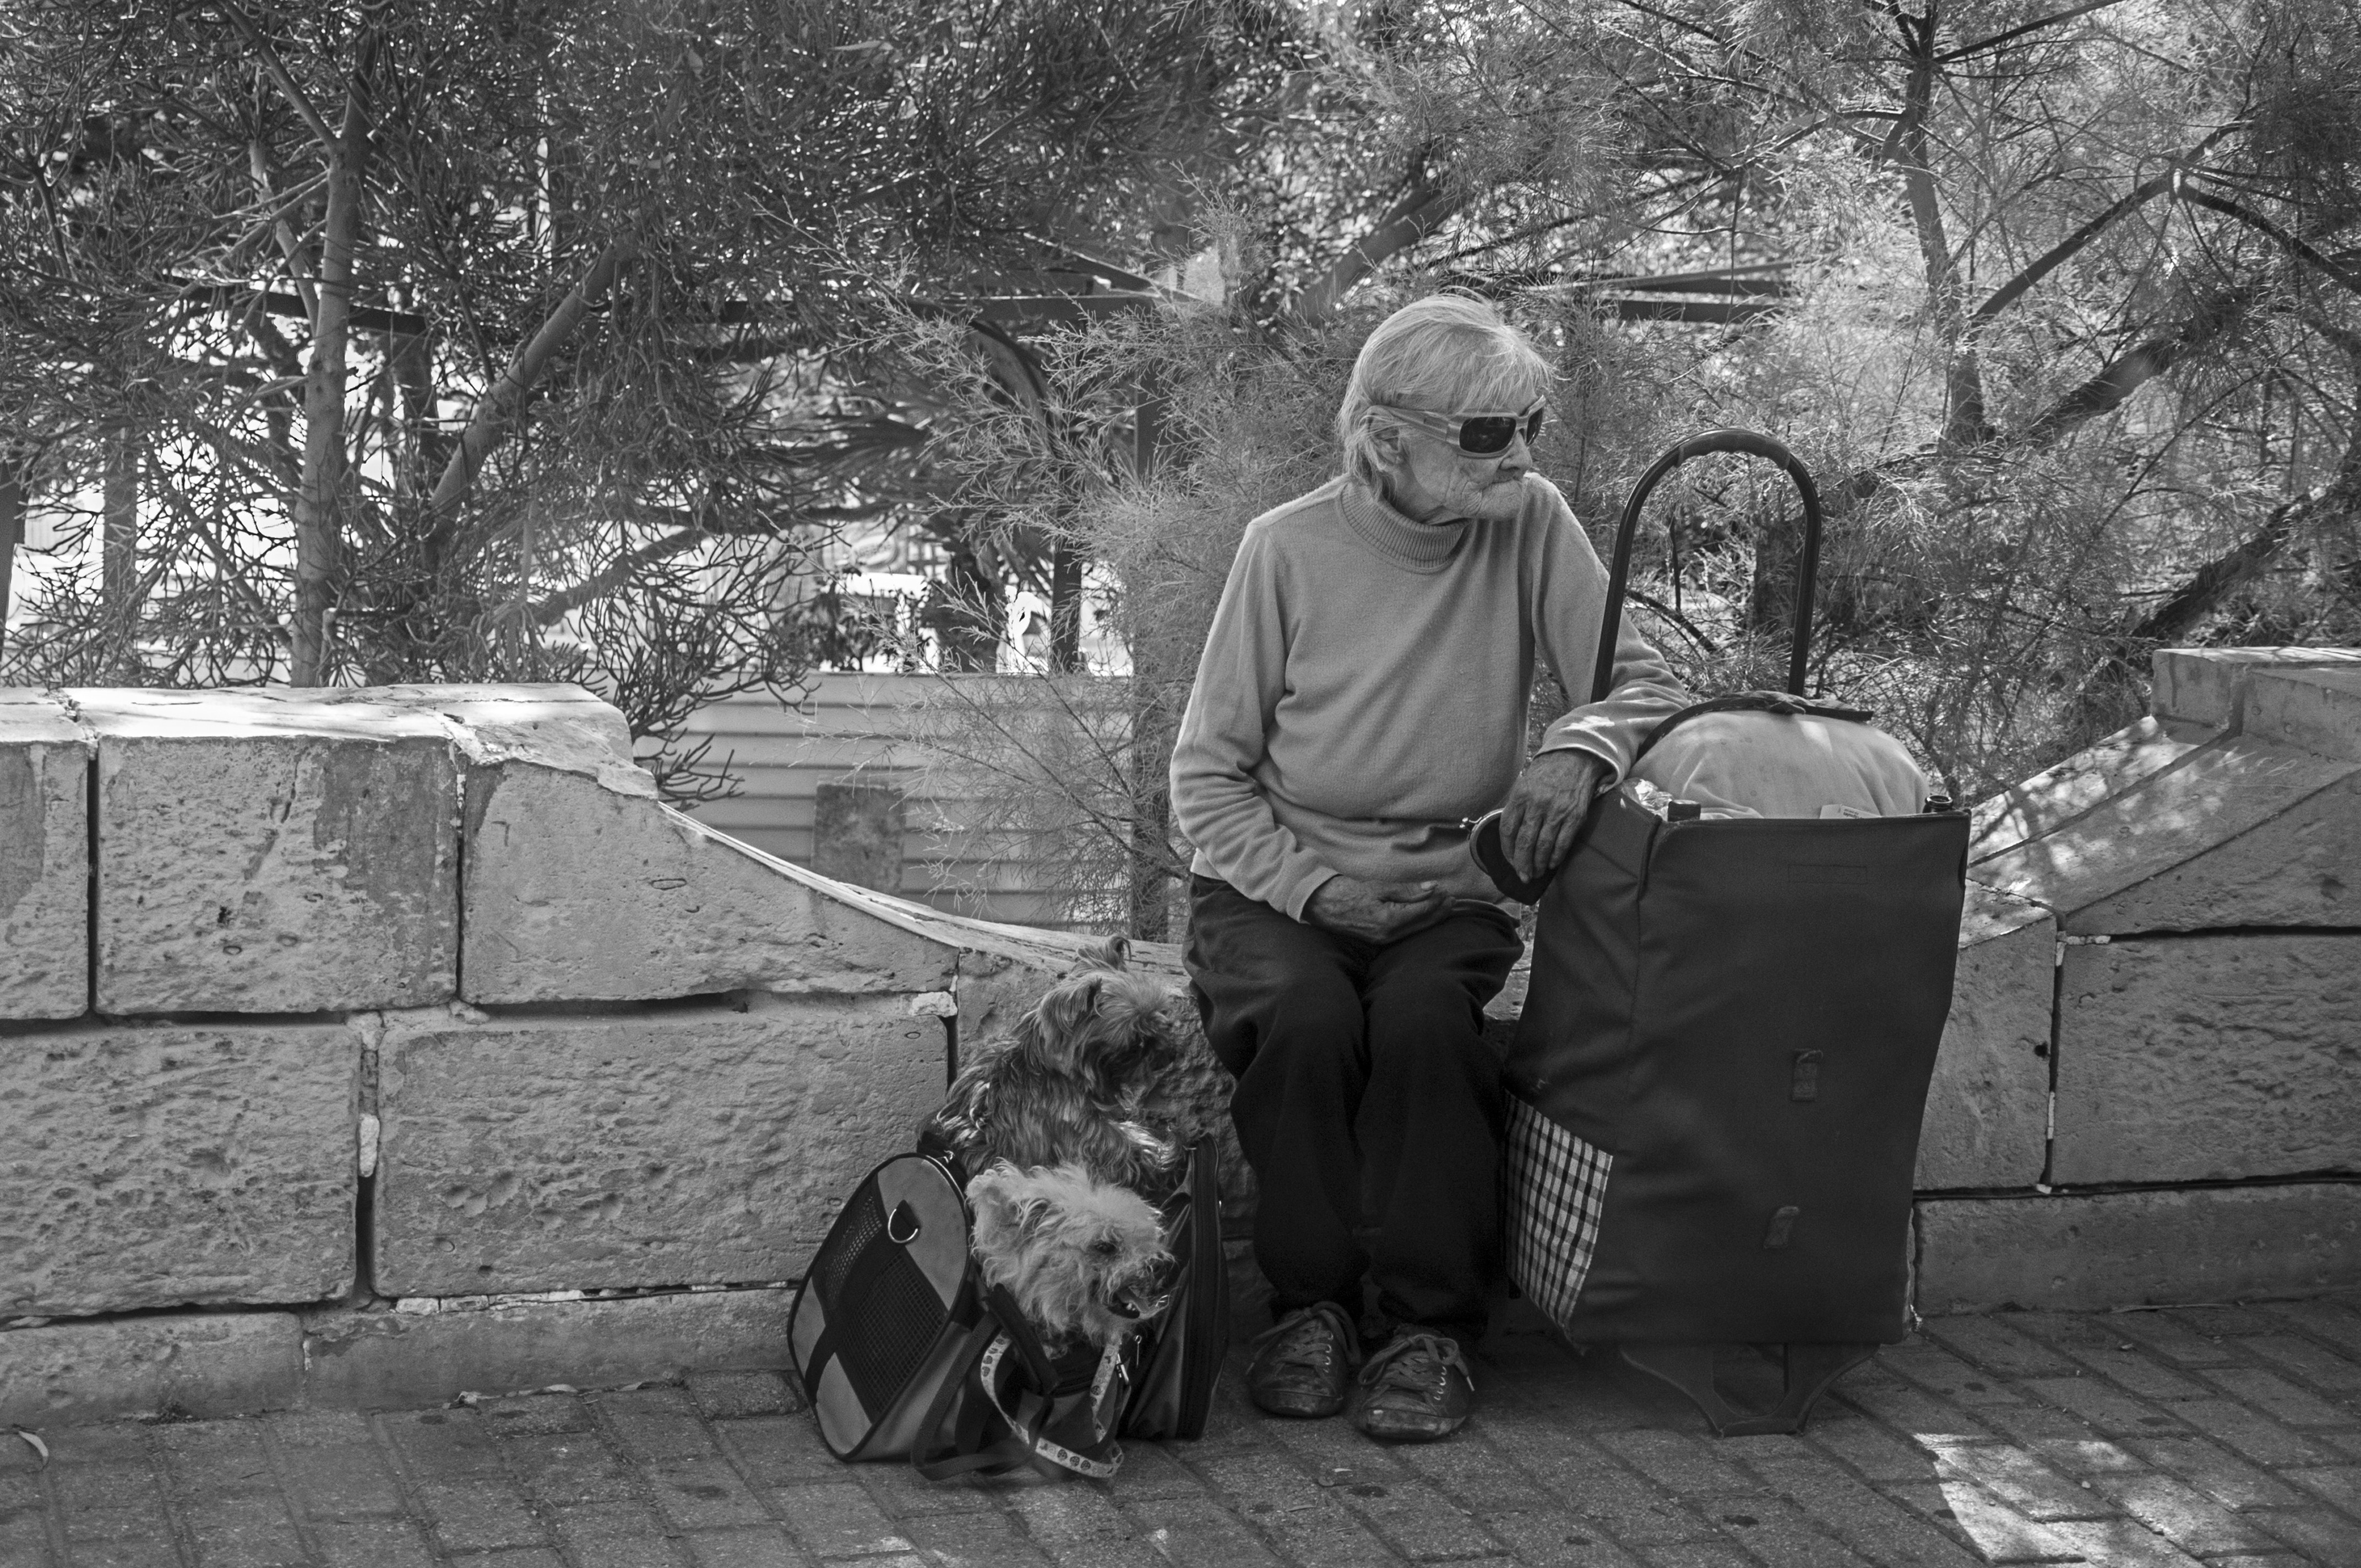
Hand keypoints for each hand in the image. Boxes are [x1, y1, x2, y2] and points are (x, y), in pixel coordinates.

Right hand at [1304, 875, 1447, 942]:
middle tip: (1452, 900)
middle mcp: (1389, 935)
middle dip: (1439, 912)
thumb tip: (1432, 888)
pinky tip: (1424, 917)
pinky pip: (1405, 933)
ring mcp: (1384, 941)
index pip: (1423, 911)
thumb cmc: (1347, 892)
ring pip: (1416, 931)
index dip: (1437, 901)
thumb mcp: (1378, 887)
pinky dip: (1418, 924)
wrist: (1322, 905)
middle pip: (1423, 924)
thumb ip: (1407, 890)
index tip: (1447, 890)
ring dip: (1431, 918)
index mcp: (1389, 921)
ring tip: (1444, 907)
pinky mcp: (1379, 941)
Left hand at [1500, 750, 1605, 882]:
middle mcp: (1537, 804)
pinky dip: (1557, 857)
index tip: (1509, 860)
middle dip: (1522, 864)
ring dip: (1539, 864)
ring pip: (1543, 846)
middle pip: (1524, 842)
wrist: (1575, 759)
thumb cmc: (1547, 774)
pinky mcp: (1575, 816)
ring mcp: (1557, 811)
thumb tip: (1510, 838)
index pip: (1507, 830)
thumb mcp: (1524, 785)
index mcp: (1520, 796)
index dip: (1507, 850)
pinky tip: (1552, 864)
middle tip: (1522, 876)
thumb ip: (1517, 808)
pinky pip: (1563, 843)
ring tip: (1536, 873)